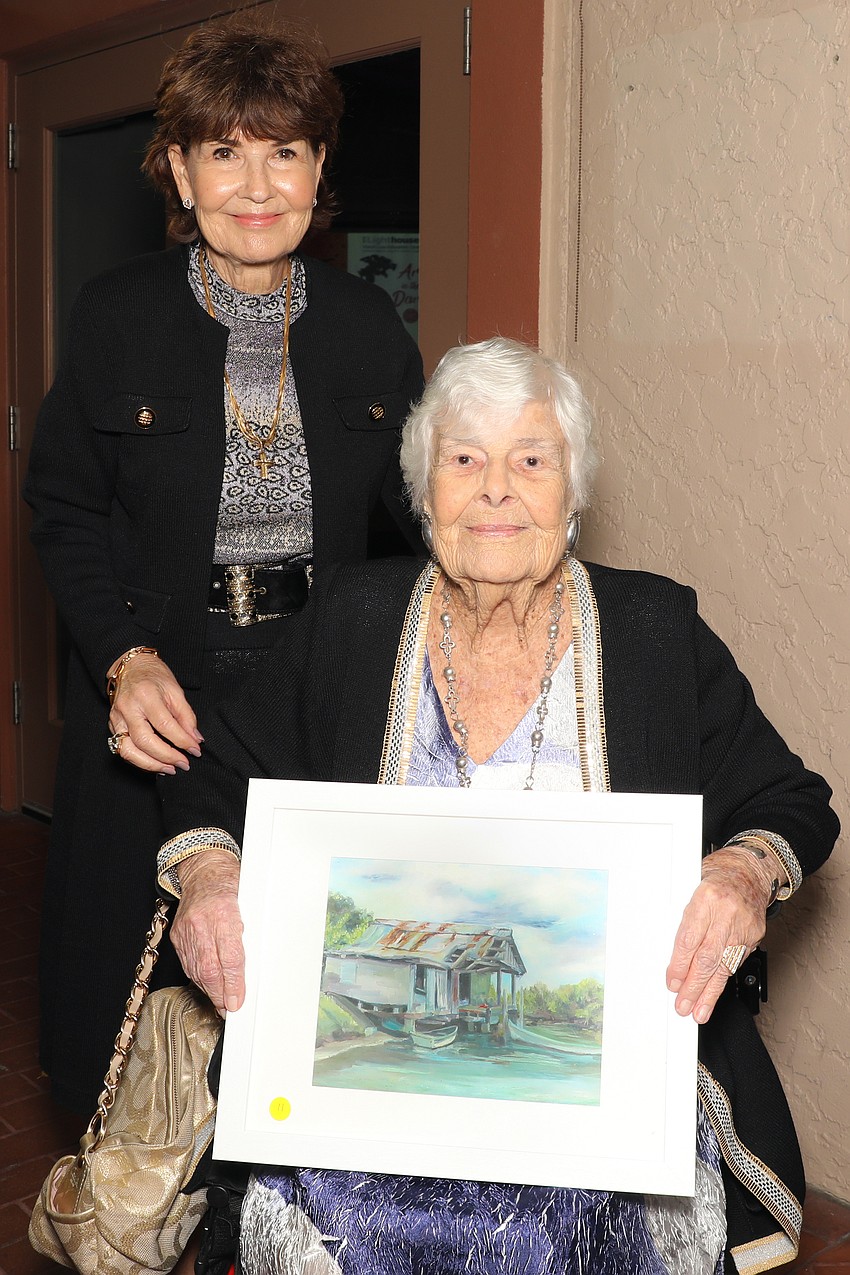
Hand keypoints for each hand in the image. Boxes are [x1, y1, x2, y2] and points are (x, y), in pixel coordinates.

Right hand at [107, 652, 202, 773]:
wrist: (130, 667)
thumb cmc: (154, 676)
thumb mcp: (176, 690)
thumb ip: (186, 716)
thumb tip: (195, 739)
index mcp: (145, 695)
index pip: (165, 725)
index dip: (182, 741)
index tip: (195, 750)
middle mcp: (128, 708)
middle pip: (145, 741)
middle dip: (166, 757)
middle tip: (183, 764)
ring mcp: (117, 719)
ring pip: (129, 751)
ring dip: (151, 765)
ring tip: (170, 769)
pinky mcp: (113, 727)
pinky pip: (124, 750)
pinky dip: (140, 760)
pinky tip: (156, 763)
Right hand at [171, 851, 244, 1014]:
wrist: (202, 870)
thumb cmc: (229, 884)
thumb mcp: (248, 904)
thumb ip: (249, 935)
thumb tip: (252, 970)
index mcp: (224, 911)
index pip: (230, 957)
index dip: (234, 983)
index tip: (237, 1000)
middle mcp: (202, 922)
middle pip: (209, 968)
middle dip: (220, 994)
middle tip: (229, 1008)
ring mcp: (186, 929)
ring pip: (196, 969)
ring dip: (209, 990)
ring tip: (220, 1002)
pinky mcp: (177, 935)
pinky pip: (188, 963)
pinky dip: (198, 978)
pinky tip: (207, 985)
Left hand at [667, 847, 775, 1024]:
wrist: (749, 871)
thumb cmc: (716, 879)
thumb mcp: (691, 890)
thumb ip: (685, 921)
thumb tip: (671, 957)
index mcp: (705, 897)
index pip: (689, 938)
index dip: (679, 965)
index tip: (672, 983)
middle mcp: (726, 912)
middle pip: (707, 956)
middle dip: (694, 986)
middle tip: (683, 1006)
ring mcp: (743, 925)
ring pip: (724, 965)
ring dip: (710, 992)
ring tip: (699, 1011)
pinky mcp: (755, 935)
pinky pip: (736, 962)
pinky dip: (723, 980)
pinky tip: (714, 993)